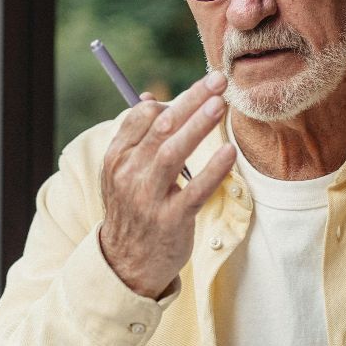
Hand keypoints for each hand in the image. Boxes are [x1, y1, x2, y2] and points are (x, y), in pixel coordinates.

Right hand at [97, 72, 236, 297]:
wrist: (126, 264)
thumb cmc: (133, 212)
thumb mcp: (122, 174)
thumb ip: (135, 138)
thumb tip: (150, 97)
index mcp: (116, 159)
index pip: (140, 118)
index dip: (171, 100)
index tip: (200, 90)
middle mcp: (128, 175)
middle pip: (160, 128)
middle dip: (190, 100)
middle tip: (217, 80)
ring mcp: (148, 198)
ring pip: (172, 153)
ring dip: (197, 125)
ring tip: (221, 104)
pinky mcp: (170, 220)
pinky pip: (194, 190)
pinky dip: (212, 170)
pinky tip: (228, 152)